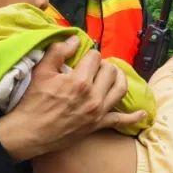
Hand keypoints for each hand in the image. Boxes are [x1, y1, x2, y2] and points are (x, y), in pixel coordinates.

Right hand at [0, 38, 146, 161]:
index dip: (88, 55)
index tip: (81, 59)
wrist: (29, 133)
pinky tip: (143, 113)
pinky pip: (121, 120)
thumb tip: (74, 39)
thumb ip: (58, 52)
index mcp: (79, 81)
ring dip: (119, 78)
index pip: (94, 57)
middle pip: (110, 70)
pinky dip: (133, 117)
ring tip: (111, 76)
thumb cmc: (32, 102)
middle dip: (102, 65)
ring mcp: (98, 111)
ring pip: (120, 89)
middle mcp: (93, 96)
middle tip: (92, 68)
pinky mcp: (98, 125)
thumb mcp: (41, 72)